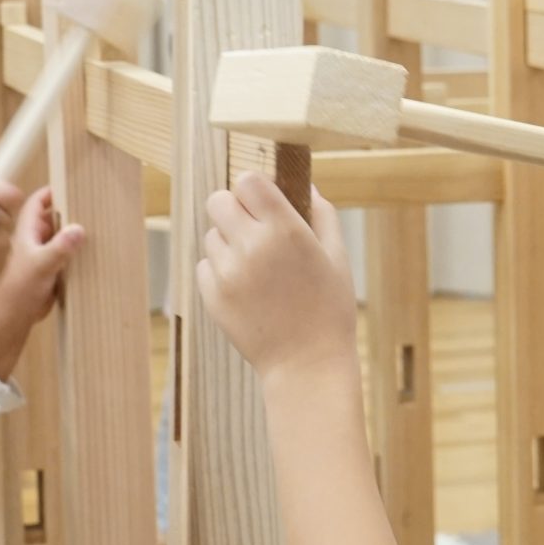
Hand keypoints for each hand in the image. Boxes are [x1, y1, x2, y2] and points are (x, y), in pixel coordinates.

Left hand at [0, 187, 86, 379]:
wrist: (7, 323)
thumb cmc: (15, 292)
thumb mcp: (41, 266)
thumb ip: (60, 247)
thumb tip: (78, 229)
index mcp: (26, 233)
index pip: (39, 203)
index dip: (53, 193)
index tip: (71, 186)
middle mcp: (32, 243)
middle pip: (52, 220)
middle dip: (69, 214)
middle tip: (90, 208)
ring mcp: (38, 259)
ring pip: (58, 240)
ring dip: (72, 237)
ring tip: (93, 231)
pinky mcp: (46, 276)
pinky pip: (63, 260)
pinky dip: (72, 258)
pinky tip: (86, 259)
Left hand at [198, 172, 356, 387]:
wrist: (307, 364)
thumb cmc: (329, 309)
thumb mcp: (337, 256)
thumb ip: (321, 212)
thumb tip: (304, 183)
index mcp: (285, 230)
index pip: (248, 180)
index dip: (255, 187)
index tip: (265, 201)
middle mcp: (251, 246)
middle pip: (218, 200)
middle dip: (235, 209)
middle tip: (254, 229)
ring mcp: (227, 272)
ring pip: (212, 234)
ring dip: (229, 242)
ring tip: (257, 267)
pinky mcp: (212, 296)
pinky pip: (205, 265)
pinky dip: (221, 271)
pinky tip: (246, 289)